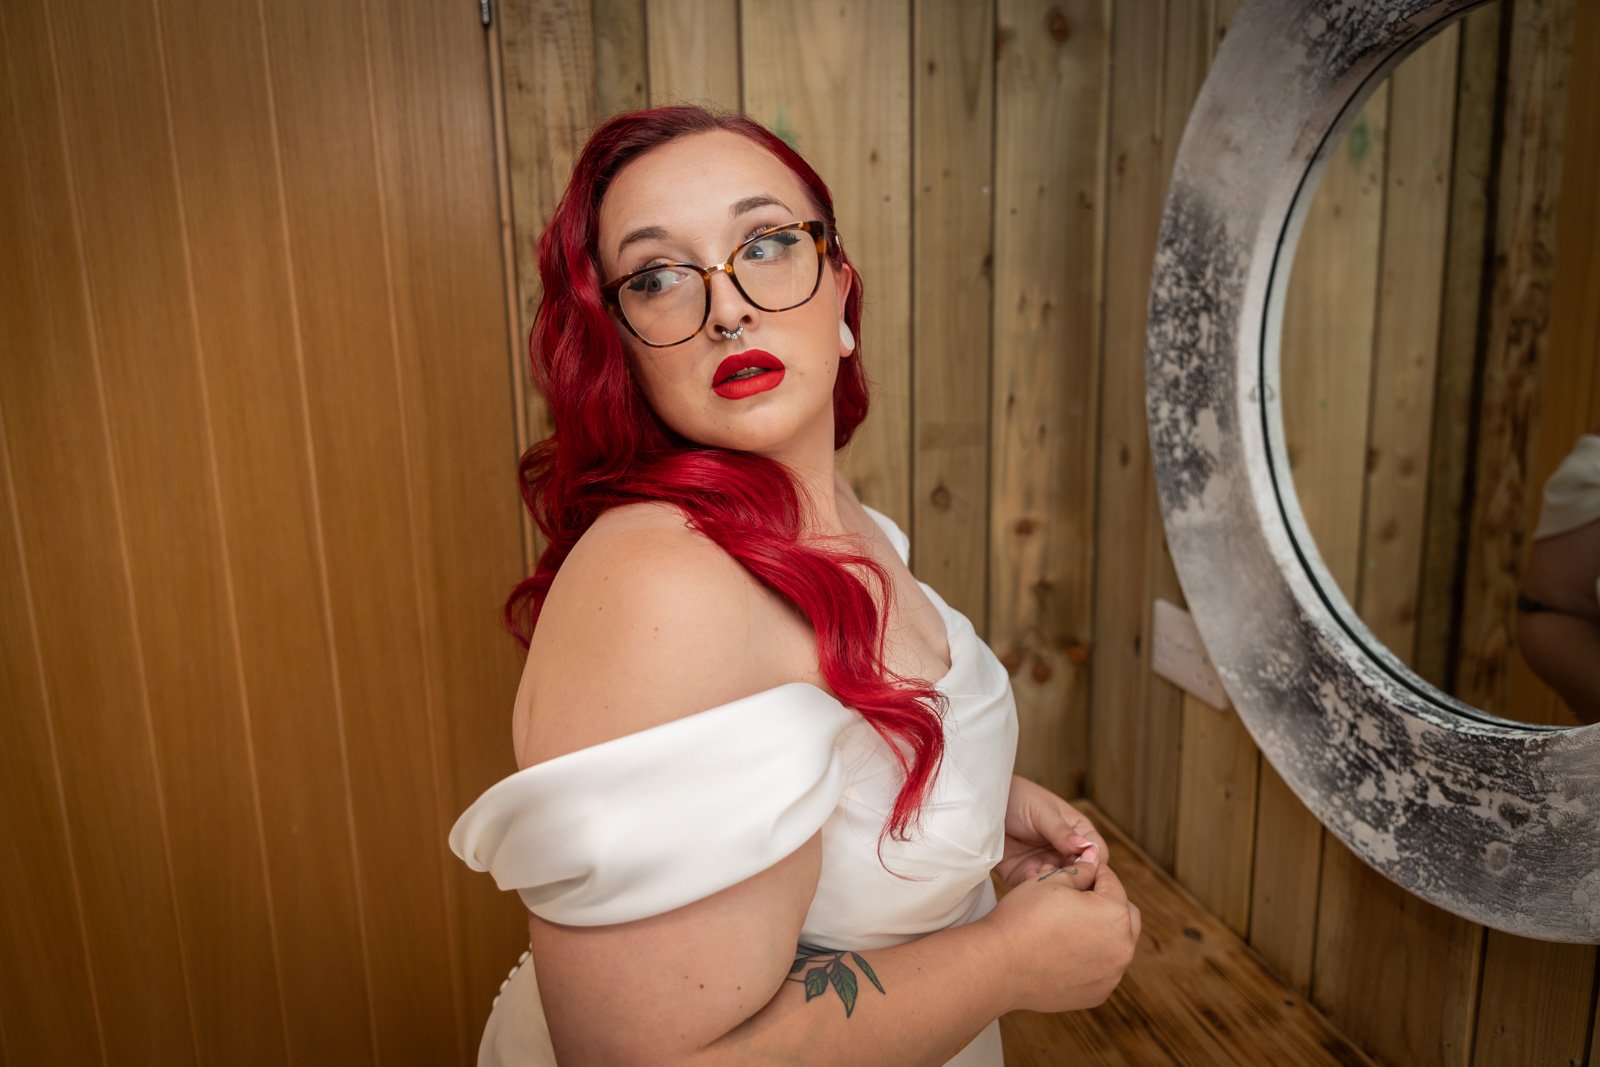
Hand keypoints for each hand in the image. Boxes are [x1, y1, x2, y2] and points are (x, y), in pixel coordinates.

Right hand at [984, 858, 1141, 1013]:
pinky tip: (1066, 951)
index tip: (1080, 870)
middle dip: (1108, 902)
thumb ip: (1081, 870)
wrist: (999, 965)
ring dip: (1103, 931)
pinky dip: (1093, 958)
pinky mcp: (1098, 993)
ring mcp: (1112, 974)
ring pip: (1117, 944)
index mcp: (1114, 913)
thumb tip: (1093, 862)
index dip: (1094, 871)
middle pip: (1126, 915)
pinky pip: (1104, 968)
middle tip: (1080, 896)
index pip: (1112, 882)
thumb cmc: (1023, 918)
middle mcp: (1122, 947)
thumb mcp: (1051, 881)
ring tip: (1072, 924)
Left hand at [993, 775, 1108, 886]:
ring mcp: (1045, 864)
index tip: (1084, 865)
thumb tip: (1085, 847)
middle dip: (1074, 878)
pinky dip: (1035, 887)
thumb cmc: (1019, 798)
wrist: (984, 805)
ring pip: (1060, 886)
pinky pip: (1035, 888)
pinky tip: (1029, 877)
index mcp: (1077, 833)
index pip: (1096, 853)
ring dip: (1054, 884)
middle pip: (1081, 875)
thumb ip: (1061, 831)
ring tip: (1042, 871)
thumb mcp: (1042, 811)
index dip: (1094, 863)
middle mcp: (1064, 852)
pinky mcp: (1024, 875)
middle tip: (1060, 872)